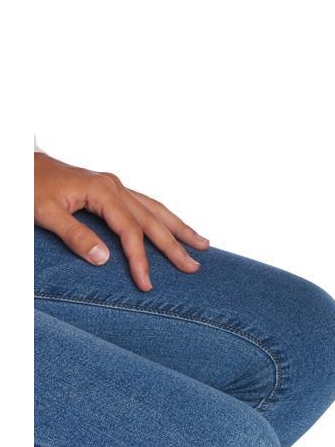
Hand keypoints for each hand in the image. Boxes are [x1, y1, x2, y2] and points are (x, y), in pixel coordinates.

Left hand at [34, 153, 209, 290]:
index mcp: (103, 191)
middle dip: (175, 246)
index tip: (147, 283)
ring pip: (157, 209)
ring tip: (202, 243)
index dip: (140, 259)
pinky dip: (164, 217)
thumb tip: (104, 259)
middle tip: (194, 267)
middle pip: (153, 220)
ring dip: (179, 228)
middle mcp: (116, 186)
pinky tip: (173, 225)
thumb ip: (75, 235)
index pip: (131, 231)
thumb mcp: (45, 213)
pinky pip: (147, 204)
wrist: (20, 162)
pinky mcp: (113, 188)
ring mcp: (116, 186)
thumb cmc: (29, 187)